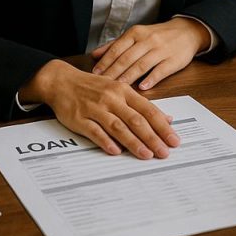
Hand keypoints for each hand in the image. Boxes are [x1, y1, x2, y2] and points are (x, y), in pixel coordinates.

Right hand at [19, 59, 179, 158]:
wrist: (61, 81)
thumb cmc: (93, 86)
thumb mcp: (119, 89)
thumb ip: (140, 105)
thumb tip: (165, 117)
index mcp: (124, 91)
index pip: (148, 110)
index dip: (162, 126)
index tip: (174, 139)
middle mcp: (111, 99)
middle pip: (136, 120)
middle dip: (152, 137)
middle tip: (165, 152)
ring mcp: (95, 108)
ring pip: (118, 127)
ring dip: (133, 142)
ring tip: (146, 155)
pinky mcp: (79, 118)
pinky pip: (94, 131)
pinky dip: (105, 141)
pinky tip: (115, 151)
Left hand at [90, 18, 209, 89]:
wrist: (187, 31)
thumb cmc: (158, 35)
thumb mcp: (136, 35)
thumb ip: (115, 45)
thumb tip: (94, 55)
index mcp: (136, 33)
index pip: (117, 48)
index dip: (105, 62)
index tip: (95, 74)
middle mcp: (148, 40)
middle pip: (127, 58)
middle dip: (113, 72)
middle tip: (103, 85)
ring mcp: (161, 50)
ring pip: (141, 65)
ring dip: (129, 77)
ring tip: (118, 88)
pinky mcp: (173, 60)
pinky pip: (160, 70)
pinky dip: (151, 79)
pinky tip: (142, 88)